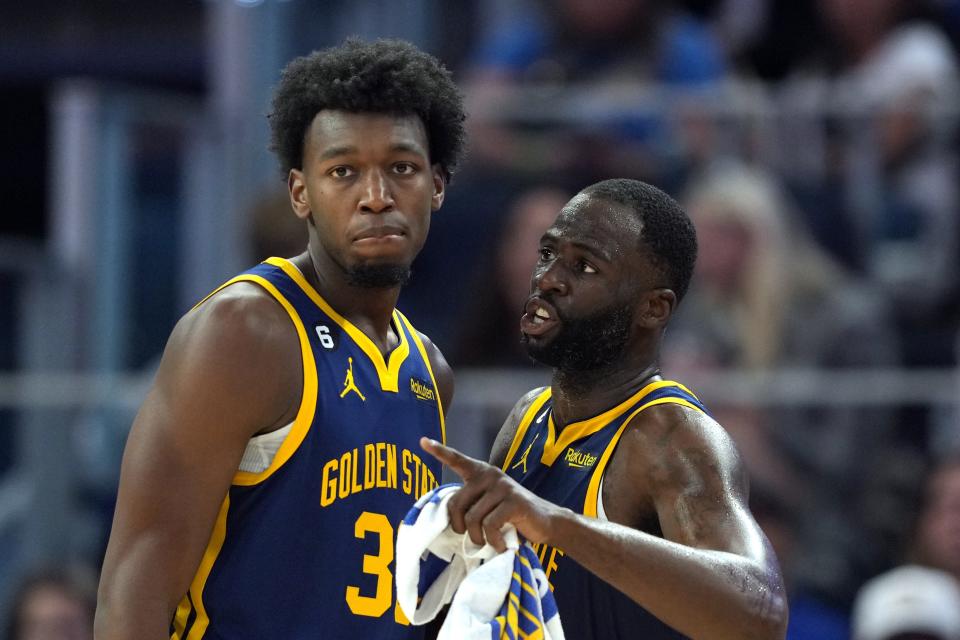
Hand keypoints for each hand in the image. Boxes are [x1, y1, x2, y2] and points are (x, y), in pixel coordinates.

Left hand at [420, 437, 563, 551]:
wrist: (546, 523)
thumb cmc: (512, 518)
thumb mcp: (488, 507)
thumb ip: (471, 506)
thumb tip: (448, 523)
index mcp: (481, 474)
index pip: (457, 460)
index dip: (439, 451)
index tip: (423, 441)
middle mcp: (490, 475)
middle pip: (456, 505)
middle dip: (460, 528)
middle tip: (473, 539)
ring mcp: (502, 486)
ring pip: (472, 519)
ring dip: (478, 539)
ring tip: (491, 542)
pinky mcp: (513, 500)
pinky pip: (489, 526)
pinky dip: (493, 541)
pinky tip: (501, 545)